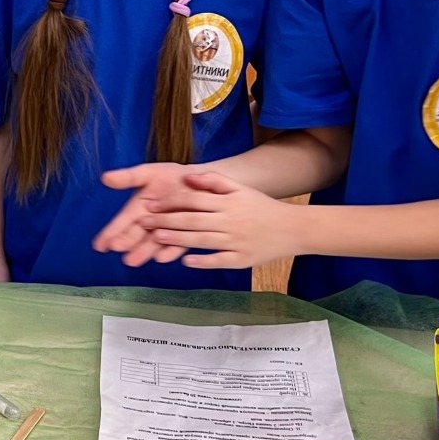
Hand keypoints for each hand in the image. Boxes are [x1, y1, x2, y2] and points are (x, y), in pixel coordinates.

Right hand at [90, 162, 198, 265]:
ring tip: (132, 261)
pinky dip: (169, 251)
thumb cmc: (171, 176)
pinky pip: (177, 244)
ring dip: (143, 251)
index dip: (111, 232)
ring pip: (153, 243)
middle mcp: (151, 222)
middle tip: (116, 247)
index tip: (100, 244)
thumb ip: (127, 177)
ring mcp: (168, 230)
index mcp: (138, 208)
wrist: (201, 181)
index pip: (122, 221)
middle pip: (135, 234)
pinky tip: (161, 257)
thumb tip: (104, 177)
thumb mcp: (148, 173)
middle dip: (126, 242)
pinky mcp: (185, 235)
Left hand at [143, 171, 299, 269]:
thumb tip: (188, 177)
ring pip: (202, 240)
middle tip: (145, 223)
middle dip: (166, 221)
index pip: (193, 200)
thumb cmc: (261, 207)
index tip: (151, 204)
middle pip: (193, 220)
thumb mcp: (241, 189)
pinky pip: (219, 261)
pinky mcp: (242, 260)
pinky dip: (202, 261)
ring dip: (177, 240)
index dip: (170, 202)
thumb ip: (214, 181)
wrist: (293, 228)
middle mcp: (230, 221)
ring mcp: (235, 242)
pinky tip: (185, 261)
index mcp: (228, 202)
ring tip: (157, 238)